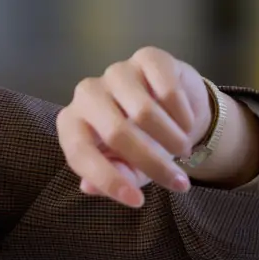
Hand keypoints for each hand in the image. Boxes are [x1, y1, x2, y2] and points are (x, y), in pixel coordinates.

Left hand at [55, 48, 211, 208]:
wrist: (172, 109)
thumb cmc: (142, 144)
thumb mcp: (126, 167)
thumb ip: (110, 176)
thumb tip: (88, 187)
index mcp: (73, 123)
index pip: (80, 153)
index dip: (108, 180)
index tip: (138, 201)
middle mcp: (87, 93)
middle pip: (116, 133)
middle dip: (153, 163)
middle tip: (179, 183)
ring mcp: (116, 72)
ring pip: (145, 112)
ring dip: (172, 139)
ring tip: (182, 149)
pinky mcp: (147, 57)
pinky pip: (168, 90)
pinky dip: (183, 116)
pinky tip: (186, 123)